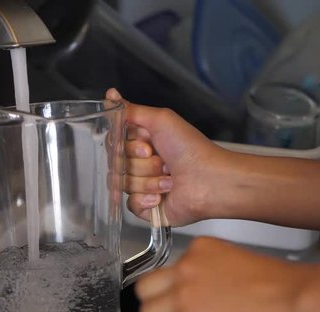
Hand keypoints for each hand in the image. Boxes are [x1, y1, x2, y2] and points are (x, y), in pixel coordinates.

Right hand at [105, 88, 227, 225]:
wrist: (209, 181)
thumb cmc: (191, 149)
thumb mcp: (161, 119)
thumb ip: (131, 110)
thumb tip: (110, 96)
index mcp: (141, 143)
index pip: (113, 144)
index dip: (126, 146)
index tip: (146, 145)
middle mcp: (140, 164)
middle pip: (116, 164)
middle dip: (139, 163)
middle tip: (161, 160)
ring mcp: (142, 186)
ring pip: (124, 184)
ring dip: (148, 180)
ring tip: (168, 179)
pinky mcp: (146, 207)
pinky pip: (130, 204)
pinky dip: (147, 198)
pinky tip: (162, 195)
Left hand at [135, 237, 314, 311]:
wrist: (296, 299)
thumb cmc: (280, 285)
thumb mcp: (236, 263)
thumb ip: (211, 272)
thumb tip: (204, 295)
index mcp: (199, 251)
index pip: (168, 270)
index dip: (170, 291)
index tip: (178, 304)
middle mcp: (185, 269)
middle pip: (145, 288)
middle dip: (154, 307)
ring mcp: (184, 296)